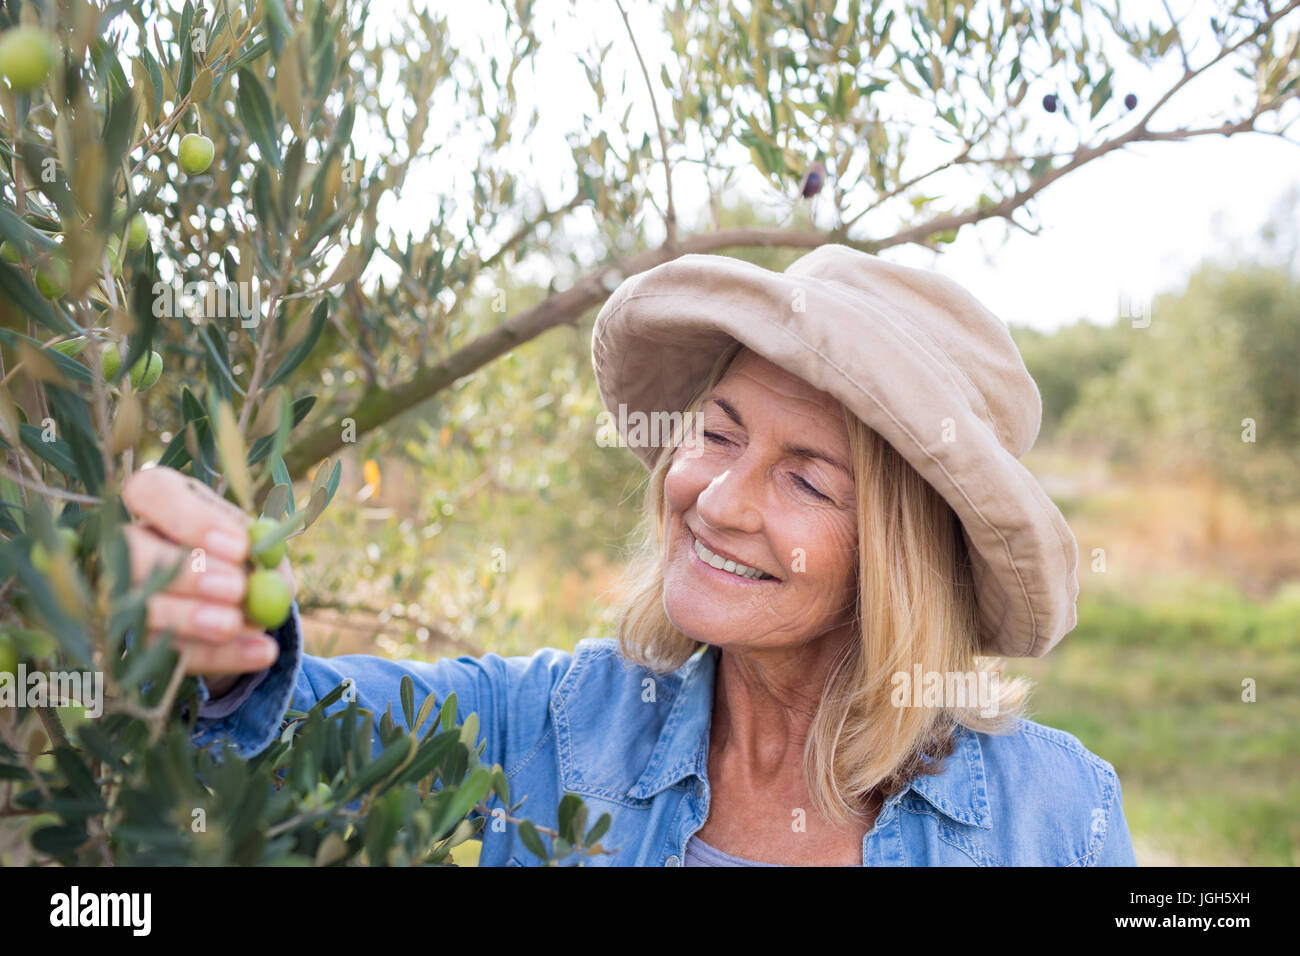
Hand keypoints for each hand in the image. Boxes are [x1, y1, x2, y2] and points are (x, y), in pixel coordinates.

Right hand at [122, 465, 296, 697]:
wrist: (244, 607)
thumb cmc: (247, 559)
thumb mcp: (262, 547)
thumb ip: (265, 552)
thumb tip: (262, 564)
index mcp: (161, 503)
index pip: (149, 490)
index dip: (189, 518)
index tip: (238, 546)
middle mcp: (126, 545)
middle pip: (131, 550)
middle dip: (185, 571)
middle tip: (236, 588)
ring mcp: (120, 596)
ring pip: (138, 607)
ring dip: (189, 617)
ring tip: (236, 623)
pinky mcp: (134, 644)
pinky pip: (165, 654)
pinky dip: (217, 656)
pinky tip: (260, 653)